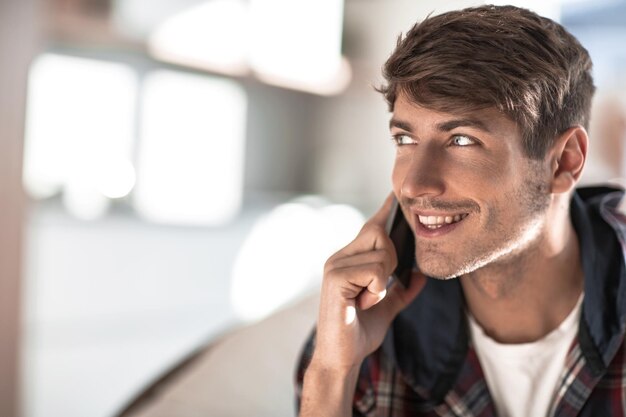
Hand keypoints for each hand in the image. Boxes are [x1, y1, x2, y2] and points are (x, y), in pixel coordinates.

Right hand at [311, 194, 426, 371]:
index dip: (385, 210)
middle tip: (378, 288)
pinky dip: (378, 291)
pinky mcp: (335, 278)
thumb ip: (402, 290)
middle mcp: (340, 256)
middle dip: (391, 258)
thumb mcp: (387, 308)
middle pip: (379, 233)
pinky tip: (363, 304)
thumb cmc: (360, 332)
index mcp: (350, 259)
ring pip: (382, 253)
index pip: (371, 226)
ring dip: (384, 281)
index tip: (395, 193)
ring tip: (368, 299)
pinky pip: (375, 272)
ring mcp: (335, 265)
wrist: (343, 358)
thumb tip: (420, 275)